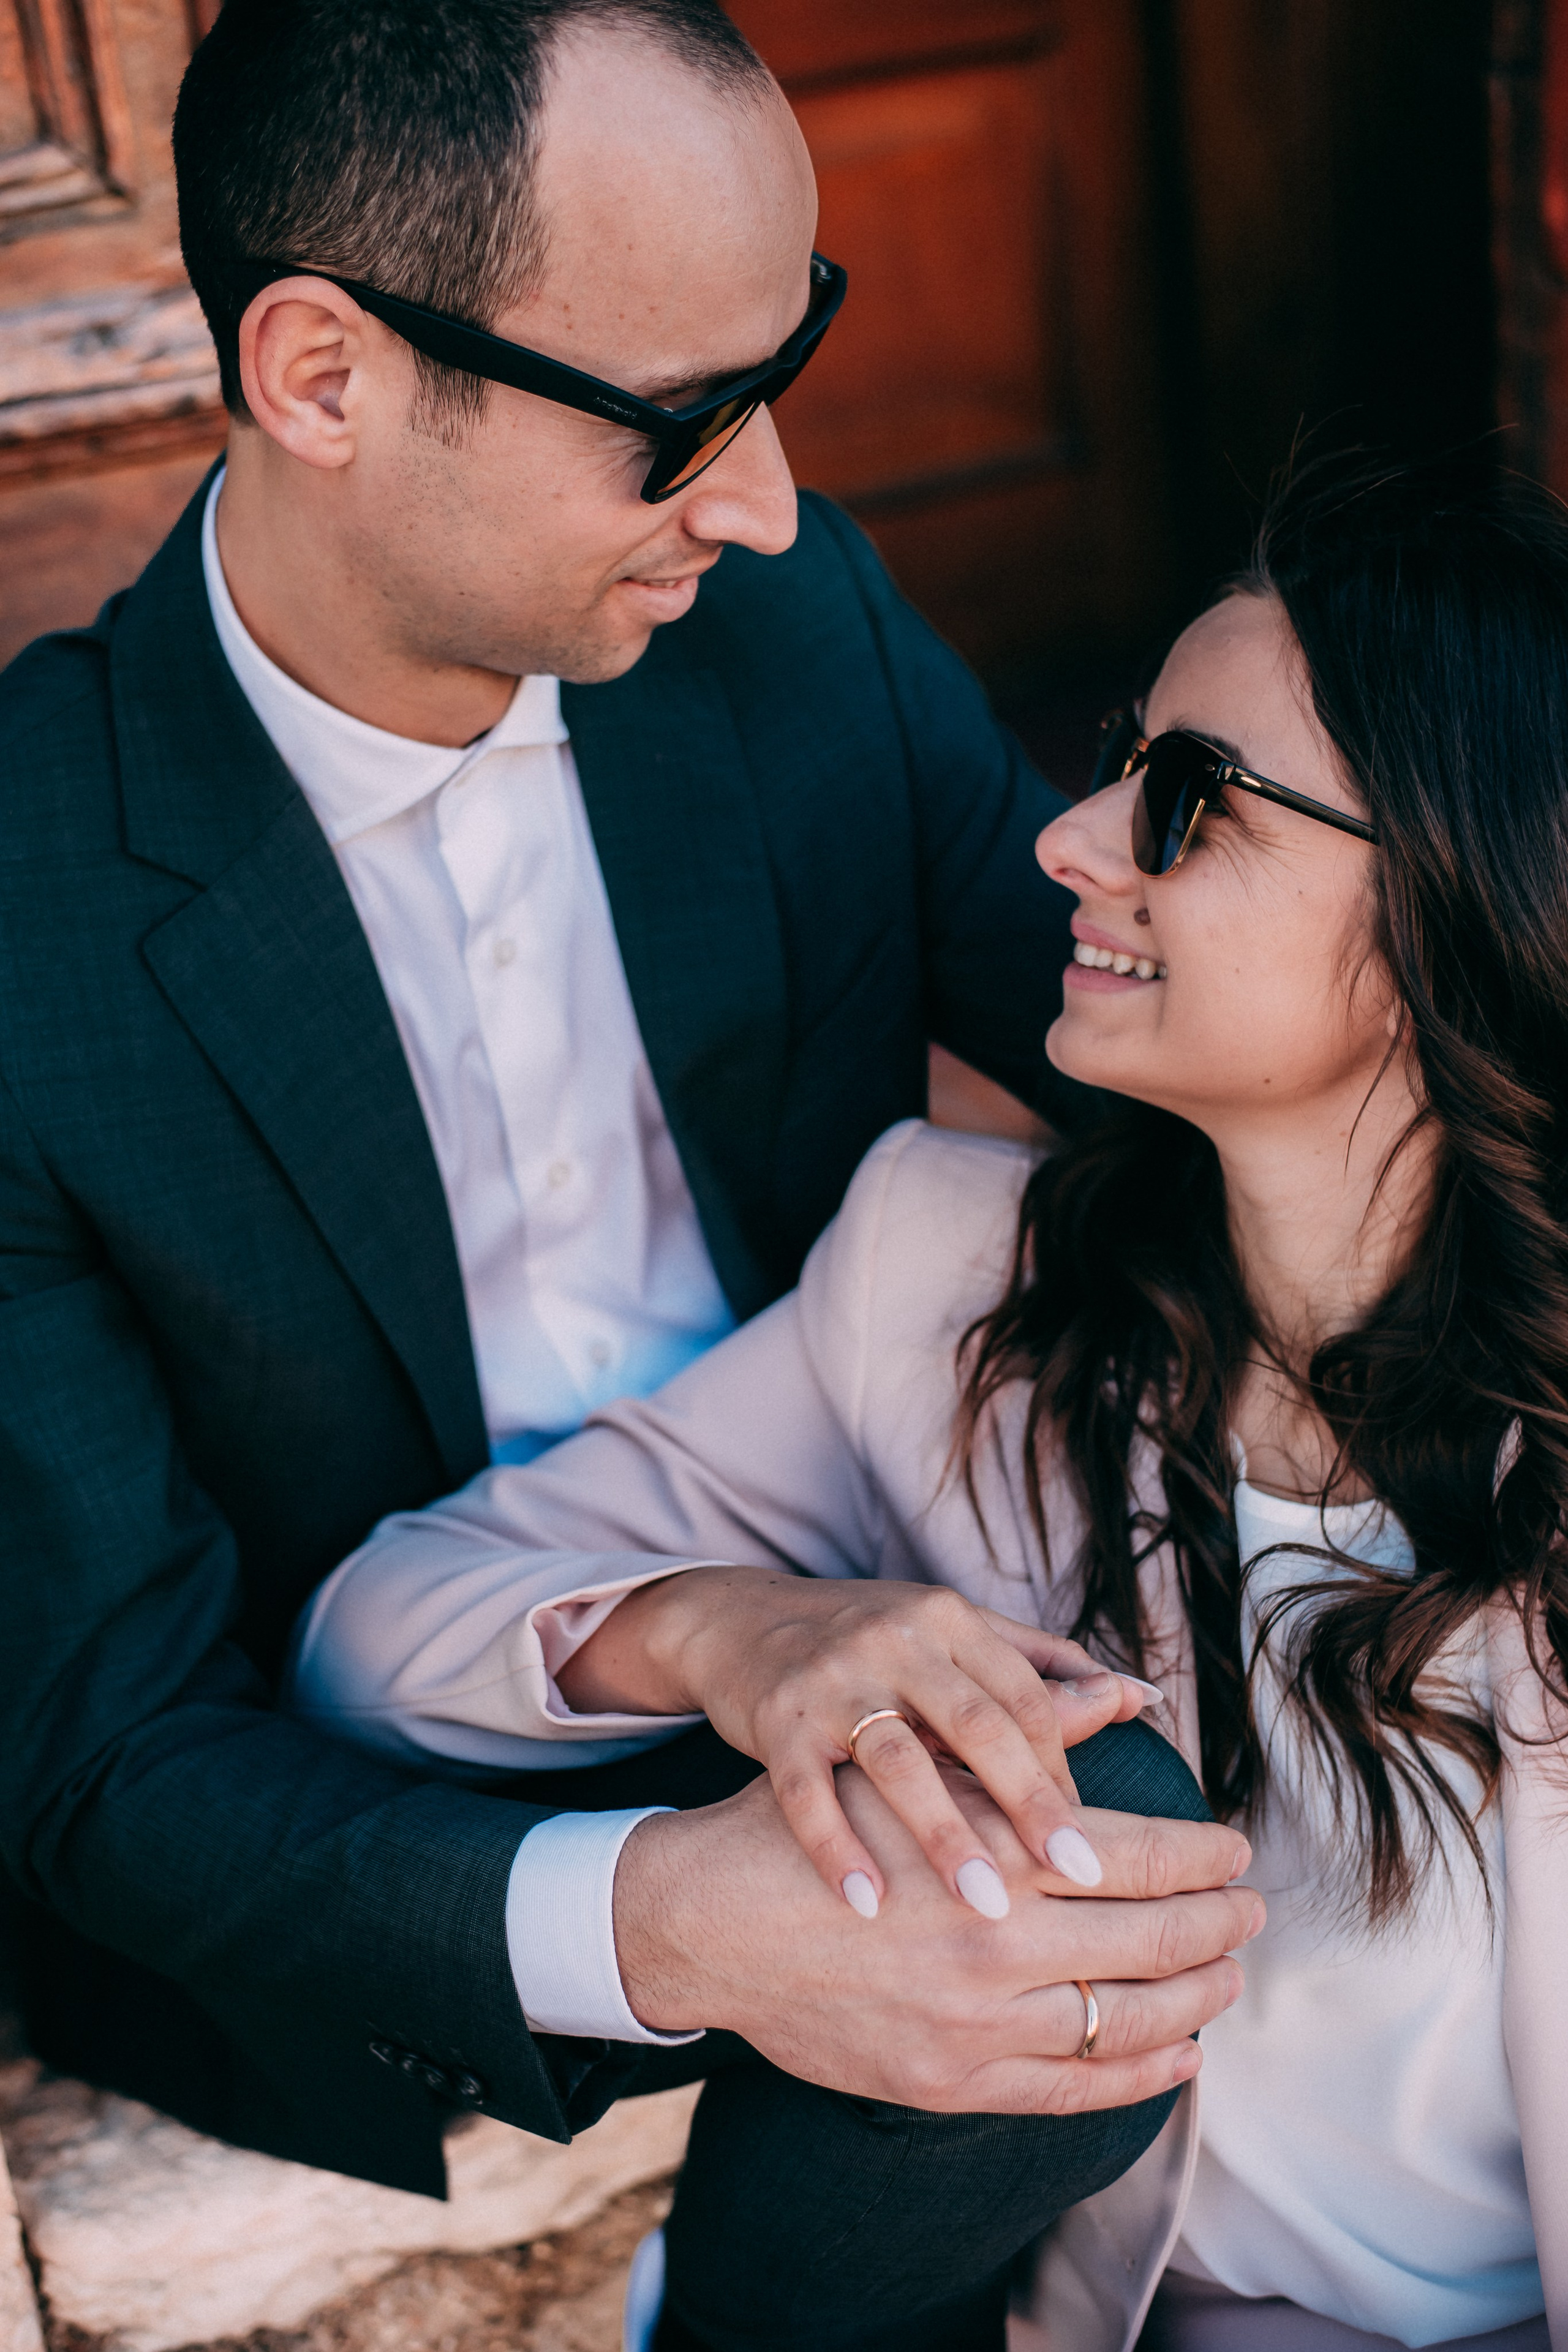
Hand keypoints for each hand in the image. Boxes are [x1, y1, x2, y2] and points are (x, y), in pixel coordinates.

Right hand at [558, 1566, 1161, 1916]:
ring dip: (944, 1836)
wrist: (740, 1621)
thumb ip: (1039, 1668)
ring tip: (988, 1909)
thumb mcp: (951, 1639)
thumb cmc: (869, 1642)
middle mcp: (897, 1641)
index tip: (1093, 1848)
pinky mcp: (776, 1718)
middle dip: (1030, 1804)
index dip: (1061, 1770)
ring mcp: (832, 1679)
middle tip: (1078, 1877)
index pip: (1024, 1698)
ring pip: (898, 1761)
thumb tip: (1137, 1696)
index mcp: (950, 1622)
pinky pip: (808, 1790)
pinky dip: (837, 1847)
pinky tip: (868, 1905)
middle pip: (977, 1725)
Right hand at [613, 1760, 1260, 2113]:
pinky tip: (1178, 2056)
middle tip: (1253, 1910)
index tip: (1239, 1850)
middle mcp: (993, 1937)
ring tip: (1228, 1977)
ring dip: (1195, 2000)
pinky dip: (1137, 2075)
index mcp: (994, 1846)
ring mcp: (970, 2020)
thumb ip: (1025, 1735)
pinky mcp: (943, 2080)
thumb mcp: (921, 1760)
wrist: (711, 1917)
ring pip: (1126, 2021)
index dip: (1205, 1855)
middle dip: (1219, 1925)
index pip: (1141, 1856)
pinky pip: (1069, 2088)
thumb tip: (1120, 1692)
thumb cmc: (823, 1817)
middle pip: (1152, 1939)